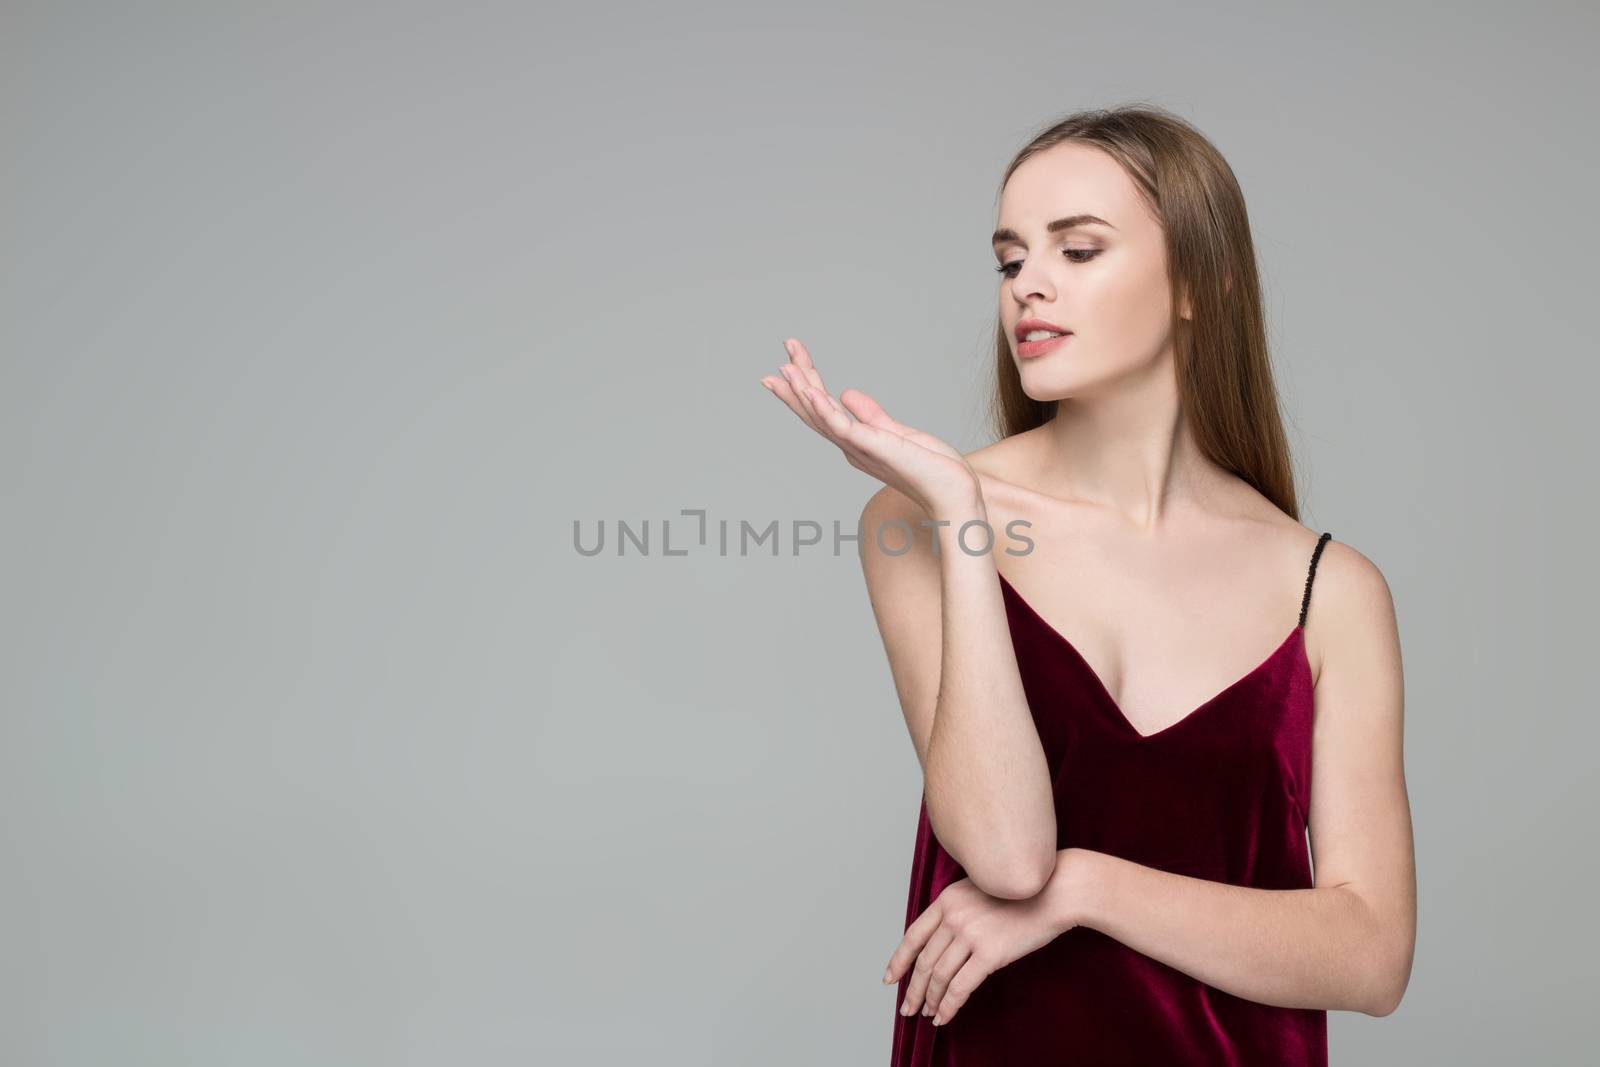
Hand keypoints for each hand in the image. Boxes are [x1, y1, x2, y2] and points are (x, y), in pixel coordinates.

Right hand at [760, 338, 981, 518]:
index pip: (824, 410)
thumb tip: (846, 393)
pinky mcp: (876, 448)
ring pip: (823, 418)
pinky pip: (844, 428)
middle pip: (815, 411)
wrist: (954, 494)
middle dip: (796, 382)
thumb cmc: (931, 470)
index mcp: (855, 442)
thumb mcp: (898, 433)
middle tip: (782, 351)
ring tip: (786, 367)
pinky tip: (812, 393)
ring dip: (802, 392)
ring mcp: (861, 449)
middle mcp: (851, 447)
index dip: (805, 385)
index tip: (788, 362)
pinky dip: (826, 410)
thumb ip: (870, 414)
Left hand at [884, 850, 1091, 1026]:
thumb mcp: (980, 890)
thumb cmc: (1022, 894)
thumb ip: (959, 911)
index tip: (890, 978)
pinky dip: (948, 1006)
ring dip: (930, 1000)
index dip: (899, 960)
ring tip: (927, 1014)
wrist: (1056, 891)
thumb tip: (943, 944)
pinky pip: (959, 987)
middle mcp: (953, 915)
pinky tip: (944, 1016)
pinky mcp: (989, 954)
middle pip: (923, 960)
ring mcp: (970, 934)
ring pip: (938, 976)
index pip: (913, 935)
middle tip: (907, 1007)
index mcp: (948, 899)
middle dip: (912, 989)